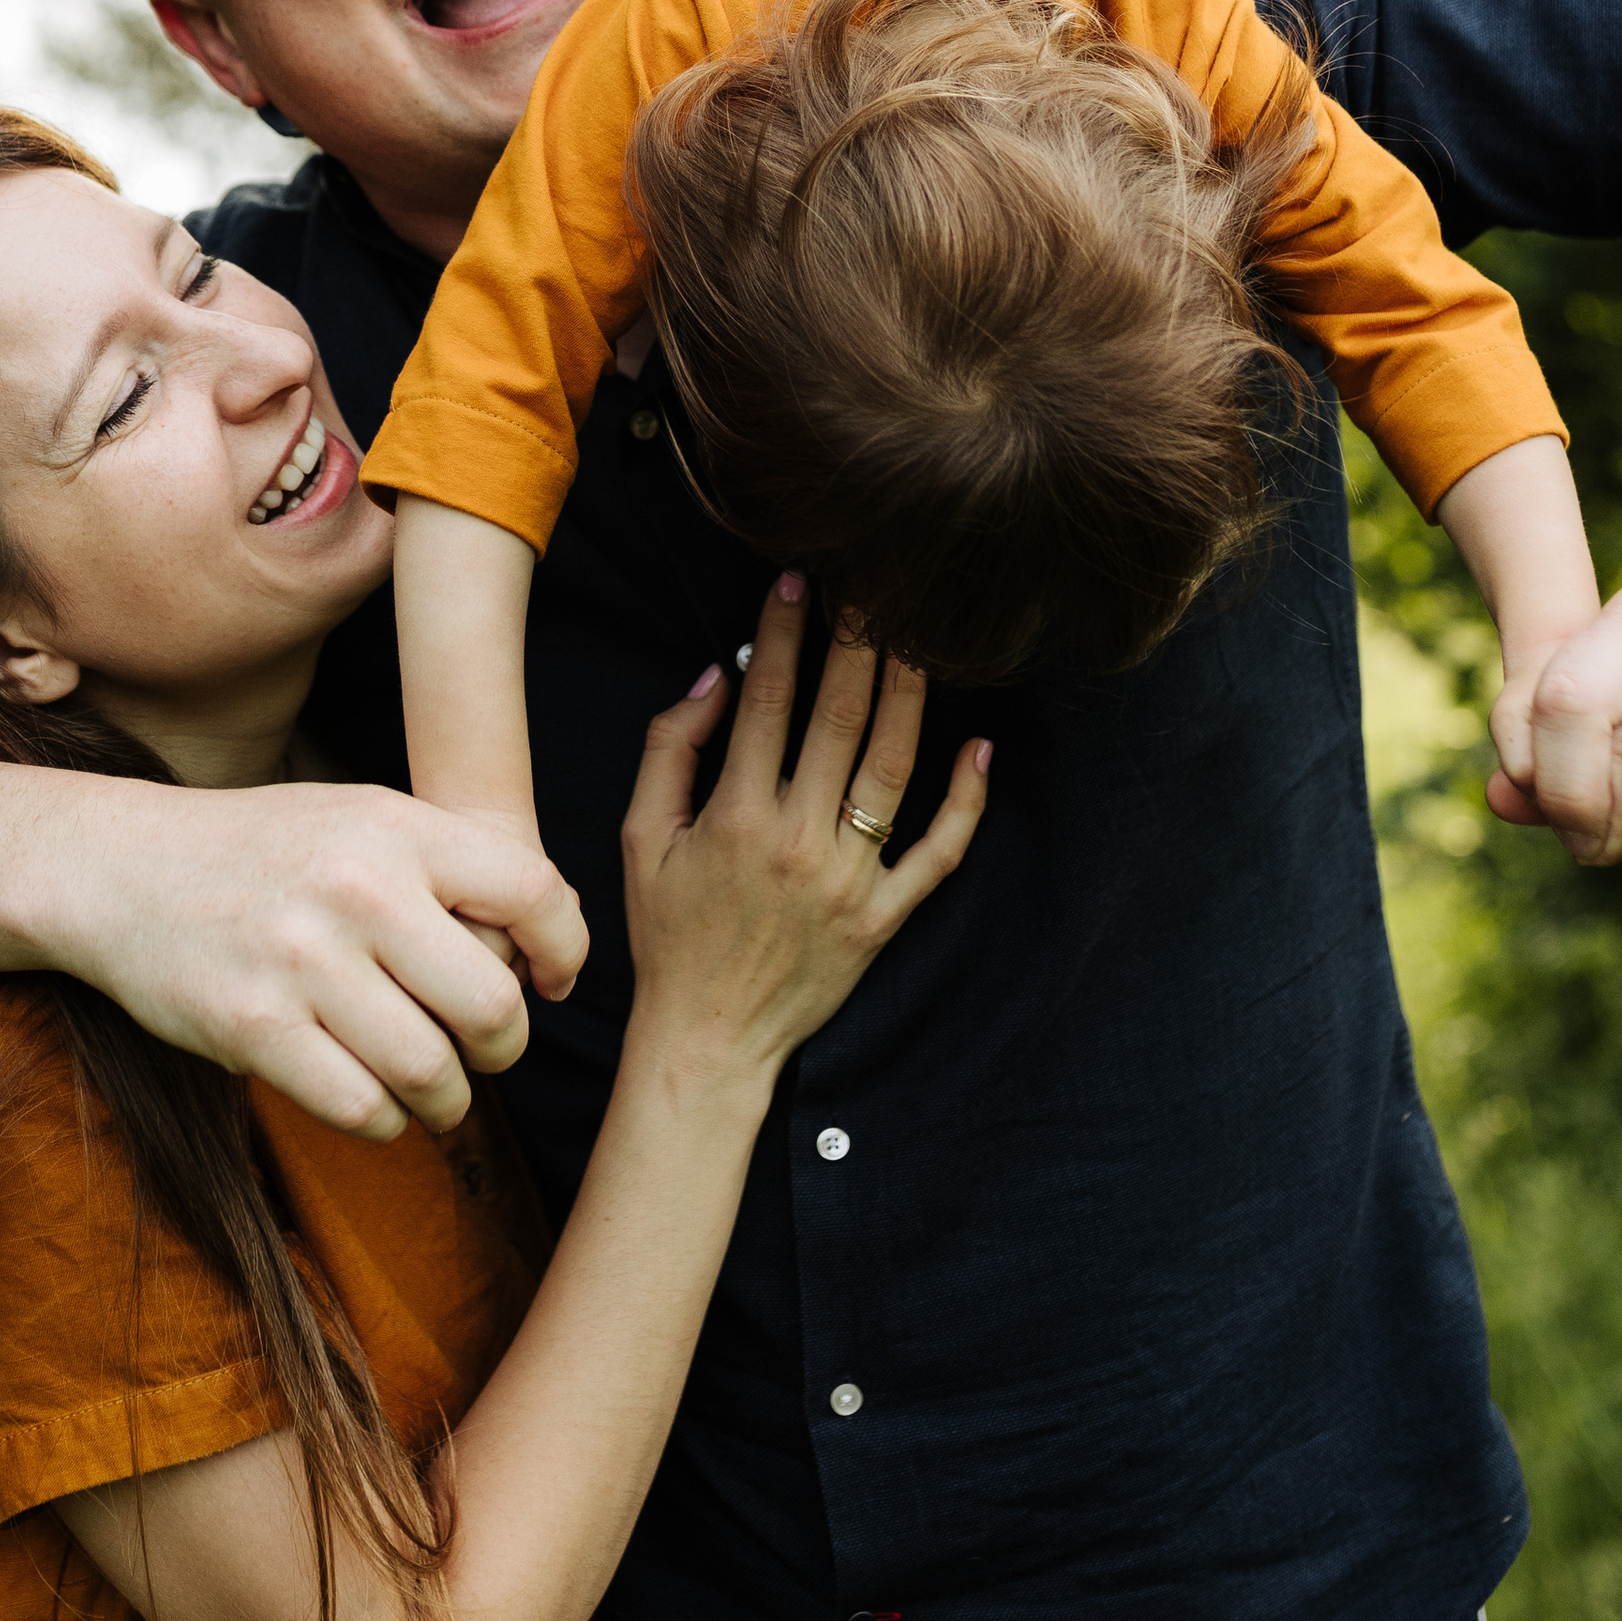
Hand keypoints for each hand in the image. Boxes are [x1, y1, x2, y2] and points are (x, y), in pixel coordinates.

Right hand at [34, 776, 588, 1140]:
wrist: (123, 868)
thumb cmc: (265, 852)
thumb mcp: (361, 819)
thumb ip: (448, 868)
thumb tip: (546, 949)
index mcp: (397, 826)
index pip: (534, 892)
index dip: (564, 950)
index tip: (552, 982)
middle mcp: (357, 888)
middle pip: (492, 1007)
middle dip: (503, 1048)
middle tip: (483, 1050)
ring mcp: (302, 961)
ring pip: (430, 1074)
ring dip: (446, 1100)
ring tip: (432, 1089)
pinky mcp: (252, 1028)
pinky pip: (361, 1109)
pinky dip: (384, 1122)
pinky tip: (373, 1099)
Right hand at [620, 574, 987, 1089]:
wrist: (708, 1037)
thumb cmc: (667, 934)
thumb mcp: (640, 838)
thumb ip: (669, 751)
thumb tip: (717, 677)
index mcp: (734, 816)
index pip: (766, 701)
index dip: (784, 633)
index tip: (796, 582)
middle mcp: (797, 841)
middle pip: (839, 719)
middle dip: (855, 642)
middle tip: (871, 587)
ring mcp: (849, 880)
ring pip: (893, 768)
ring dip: (910, 694)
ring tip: (921, 638)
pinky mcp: (885, 917)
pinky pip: (938, 852)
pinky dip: (966, 801)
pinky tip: (981, 746)